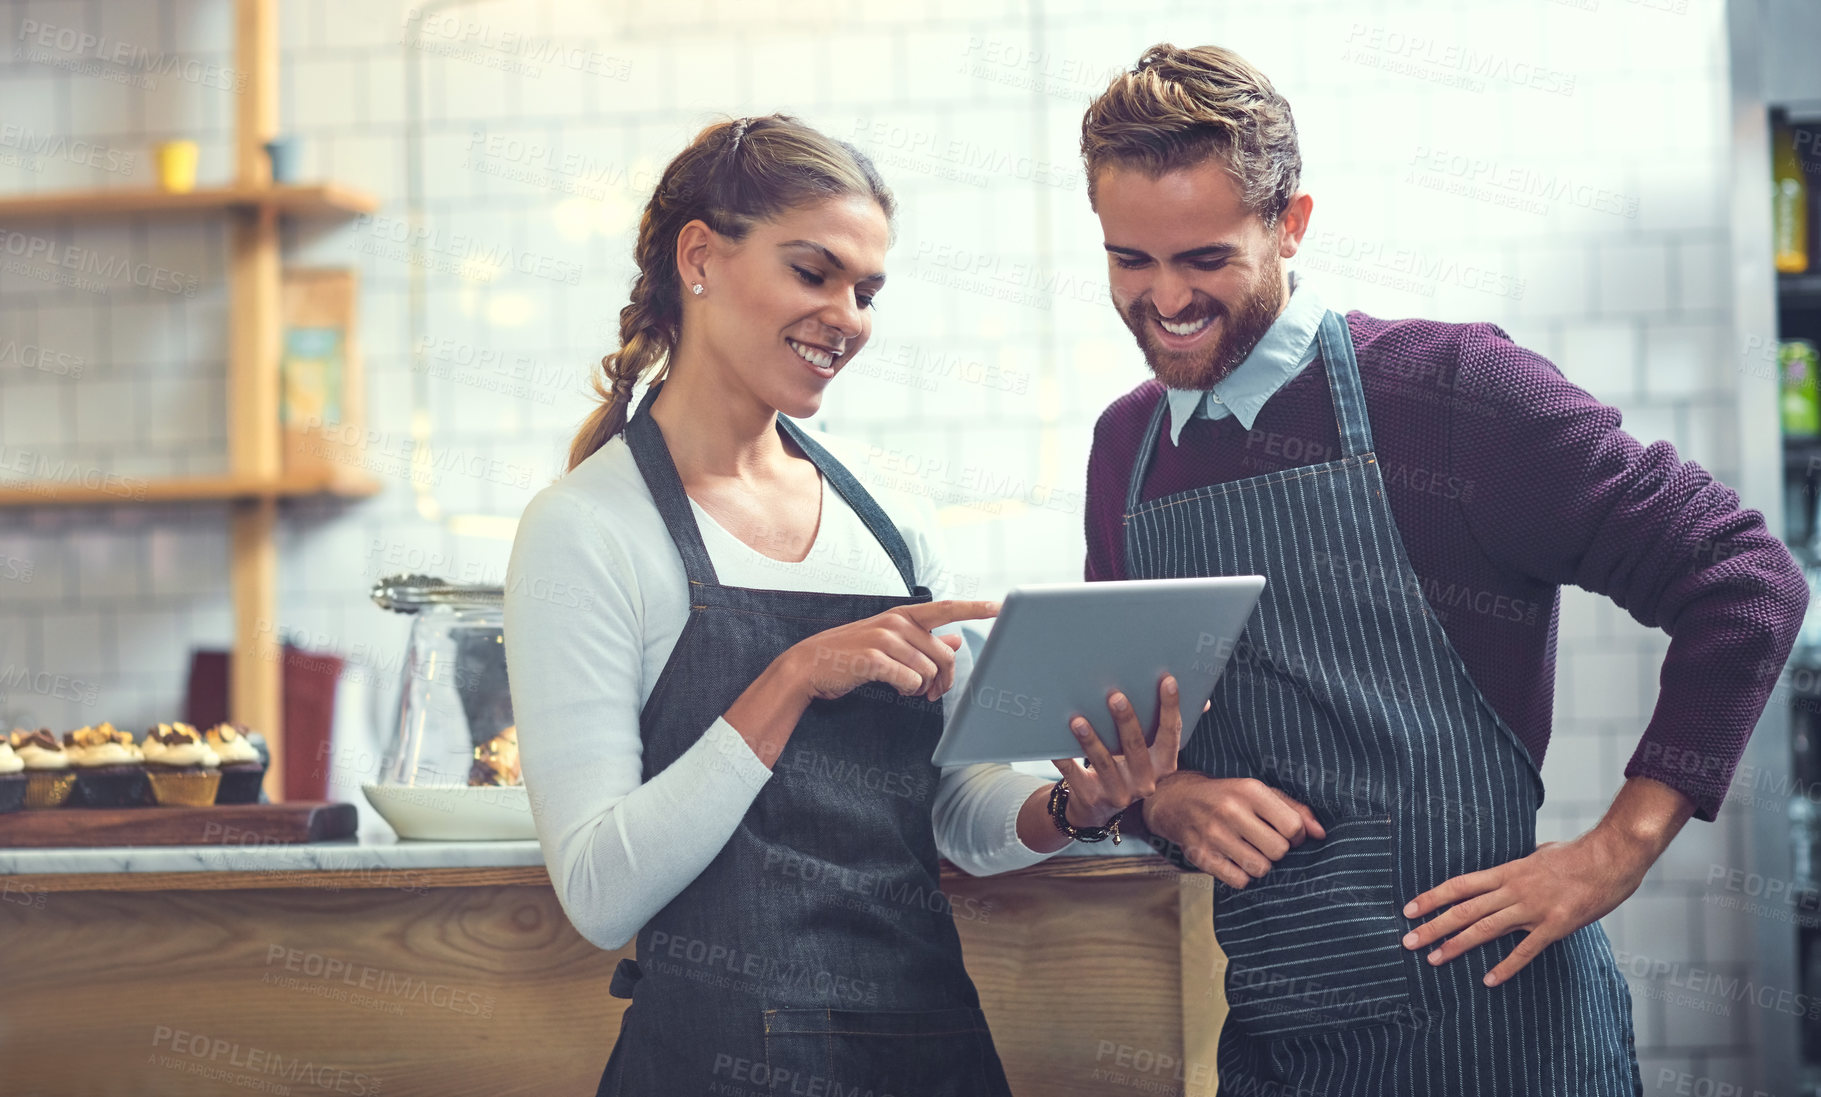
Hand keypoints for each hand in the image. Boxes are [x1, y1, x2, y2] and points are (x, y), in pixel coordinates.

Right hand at [788, 599, 998, 702]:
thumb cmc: (852, 654)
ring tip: (906, 688)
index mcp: (903, 614)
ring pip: (928, 671)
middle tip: (934, 693)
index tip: (999, 606)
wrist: (810, 665)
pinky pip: (910, 680)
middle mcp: (897, 622)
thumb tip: (955, 640)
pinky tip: (895, 688)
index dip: (974, 608)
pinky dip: (907, 690)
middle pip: (943, 653)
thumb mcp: (889, 642)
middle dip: (944, 679)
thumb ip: (924, 641)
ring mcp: (885, 638)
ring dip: (921, 687)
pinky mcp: (875, 658)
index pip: (946, 608)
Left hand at [1051, 677, 1200, 829]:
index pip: (1171, 734)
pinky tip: (1055, 745)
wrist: (1096, 809)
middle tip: (1116, 696)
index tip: (1167, 680)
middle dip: (1126, 722)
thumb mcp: (1151, 754)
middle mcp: (1145, 783)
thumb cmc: (1127, 768)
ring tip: (1078, 719)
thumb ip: (1170, 728)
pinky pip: (1075, 776)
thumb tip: (1204, 701)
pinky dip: (1064, 761)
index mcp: (1164, 766)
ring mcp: (1118, 794)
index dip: (1170, 708)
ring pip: (1105, 763)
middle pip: (1136, 748)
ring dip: (1091, 740)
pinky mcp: (1092, 798)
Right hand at [1140, 773, 1325, 887]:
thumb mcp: (1259, 792)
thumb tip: (1321, 834)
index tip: (1285, 833)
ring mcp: (1213, 834)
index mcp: (1249, 790)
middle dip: (1277, 851)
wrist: (1176, 801)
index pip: (1292, 826)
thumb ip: (1294, 809)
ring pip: (1261, 869)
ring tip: (1249, 851)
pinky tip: (1234, 861)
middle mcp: (1230, 810)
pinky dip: (1241, 876)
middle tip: (1265, 843)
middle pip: (1279, 851)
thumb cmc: (1228, 797)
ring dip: (1260, 865)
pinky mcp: (1200, 856)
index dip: (1296, 836)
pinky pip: (1239, 881)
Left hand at [1400, 826, 1650, 986]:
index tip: (1408, 910)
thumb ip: (1519, 867)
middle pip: (1464, 909)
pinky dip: (1506, 966)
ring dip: (1457, 945)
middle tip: (1407, 941)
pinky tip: (1489, 979)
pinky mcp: (1556, 925)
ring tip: (1433, 958)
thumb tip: (1508, 870)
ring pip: (1486, 928)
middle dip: (1433, 926)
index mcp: (1507, 871)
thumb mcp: (1538, 854)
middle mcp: (1513, 889)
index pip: (1459, 885)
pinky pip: (1526, 950)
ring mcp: (1533, 908)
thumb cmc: (1577, 854)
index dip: (1431, 898)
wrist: (1612, 856)